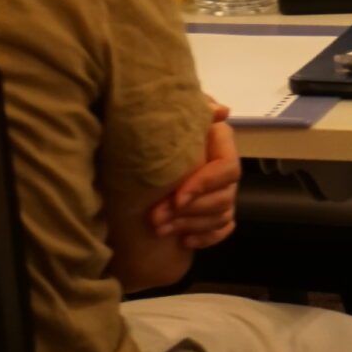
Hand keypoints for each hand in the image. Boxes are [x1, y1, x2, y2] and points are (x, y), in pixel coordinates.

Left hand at [149, 106, 238, 249]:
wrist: (124, 174)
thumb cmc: (144, 143)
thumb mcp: (164, 122)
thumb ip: (195, 110)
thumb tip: (223, 112)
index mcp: (217, 145)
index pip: (228, 167)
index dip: (205, 184)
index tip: (177, 197)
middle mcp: (223, 170)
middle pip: (226, 195)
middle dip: (190, 211)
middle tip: (155, 219)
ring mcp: (222, 193)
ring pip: (223, 214)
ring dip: (191, 225)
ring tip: (159, 230)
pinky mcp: (215, 214)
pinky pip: (224, 229)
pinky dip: (207, 237)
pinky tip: (183, 241)